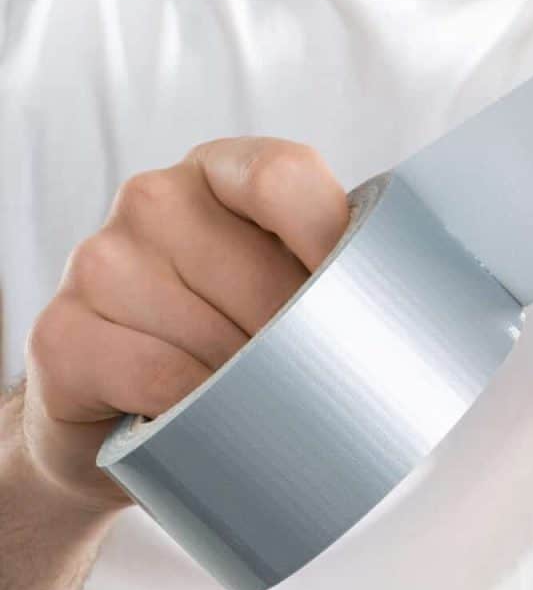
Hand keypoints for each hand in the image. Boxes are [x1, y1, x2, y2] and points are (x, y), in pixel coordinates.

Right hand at [20, 138, 347, 510]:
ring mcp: (99, 260)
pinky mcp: (61, 330)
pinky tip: (199, 414)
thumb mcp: (284, 289)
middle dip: (299, 341)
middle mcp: (153, 199)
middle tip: (305, 377)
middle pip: (261, 270)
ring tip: (246, 397)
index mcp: (218, 171)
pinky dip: (195, 410)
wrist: (124, 418)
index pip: (284, 175)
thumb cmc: (228, 340)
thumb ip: (332, 269)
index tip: (363, 301)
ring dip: (247, 384)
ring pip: (213, 333)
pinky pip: (161, 376)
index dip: (333, 241)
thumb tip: (414, 296)